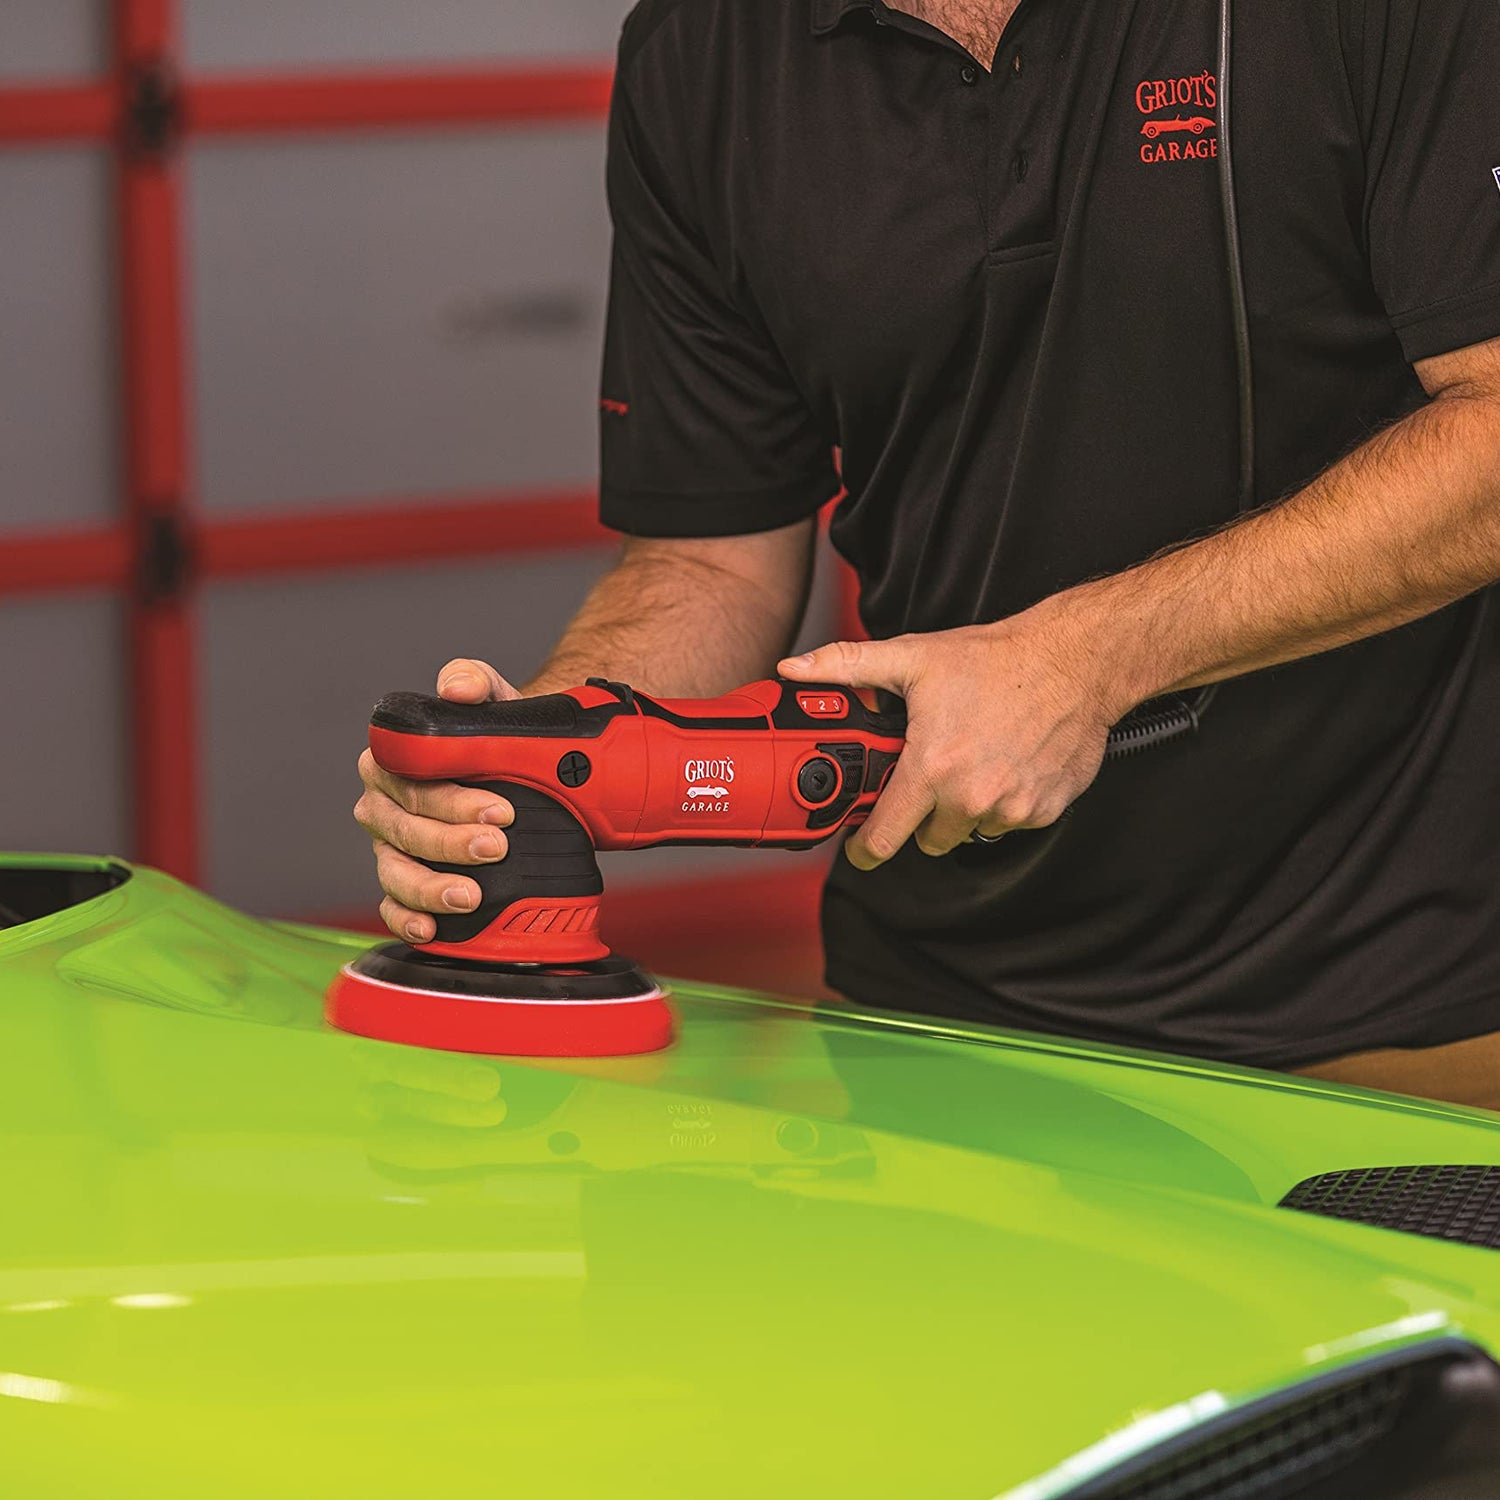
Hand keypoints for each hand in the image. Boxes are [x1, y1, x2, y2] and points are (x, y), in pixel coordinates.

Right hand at [354, 657, 518, 941]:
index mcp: (393, 758)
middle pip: (408, 828)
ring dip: (431, 888)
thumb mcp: (492, 700)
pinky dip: (406, 919)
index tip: (501, 810)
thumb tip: (458, 688)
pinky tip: (431, 930)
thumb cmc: (497, 734)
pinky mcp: (400, 879)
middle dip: (453, 842)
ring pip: (396, 870)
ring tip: (471, 895)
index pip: (413, 782)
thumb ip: (474, 682)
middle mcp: (383, 802)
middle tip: (499, 845)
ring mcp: (389, 844)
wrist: (521, 768)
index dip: (453, 800)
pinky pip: (391, 904)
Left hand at [778, 613, 1115, 868]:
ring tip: (974, 760)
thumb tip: (794, 669)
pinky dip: (1005, 802)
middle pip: (929, 839)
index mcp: (932, 768)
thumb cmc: (996, 661)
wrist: (1074, 662)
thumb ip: (846, 666)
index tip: (859, 849)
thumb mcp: (913, 658)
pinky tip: (1008, 762)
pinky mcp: (1044, 810)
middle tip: (932, 776)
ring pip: (971, 831)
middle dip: (923, 815)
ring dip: (965, 808)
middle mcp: (971, 796)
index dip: (865, 848)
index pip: (886, 836)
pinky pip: (1011, 822)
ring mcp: (1011, 808)